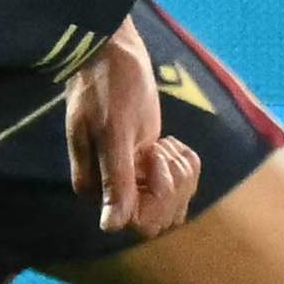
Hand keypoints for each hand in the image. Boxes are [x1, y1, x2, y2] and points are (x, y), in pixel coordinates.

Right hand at [62, 20, 199, 239]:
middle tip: (161, 145)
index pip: (142, 223)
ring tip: (164, 140)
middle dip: (174, 182)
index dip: (158, 194)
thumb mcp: (115, 134)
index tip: (152, 155)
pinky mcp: (147, 164)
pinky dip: (186, 162)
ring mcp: (132, 178)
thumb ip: (114, 182)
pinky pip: (181, 184)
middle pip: (162, 216)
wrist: (112, 55)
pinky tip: (170, 140)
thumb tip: (109, 228)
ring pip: (176, 201)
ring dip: (181, 170)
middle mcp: (112, 189)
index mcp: (97, 189)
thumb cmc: (109, 88)